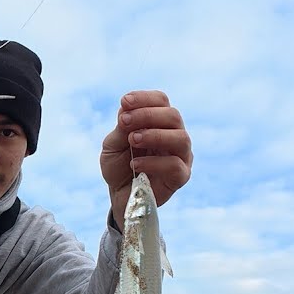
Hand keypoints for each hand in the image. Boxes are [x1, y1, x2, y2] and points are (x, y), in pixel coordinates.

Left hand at [99, 90, 192, 230]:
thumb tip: (126, 111)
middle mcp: (174, 135)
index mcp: (159, 123)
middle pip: (173, 116)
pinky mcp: (181, 176)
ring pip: (181, 138)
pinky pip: (175, 165)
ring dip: (155, 135)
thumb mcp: (112, 146)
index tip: (124, 102)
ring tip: (133, 140)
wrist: (119, 196)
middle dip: (147, 115)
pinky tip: (135, 164)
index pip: (161, 101)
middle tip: (125, 122)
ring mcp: (181, 156)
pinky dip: (153, 162)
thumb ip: (121, 129)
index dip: (144, 98)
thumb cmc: (118, 167)